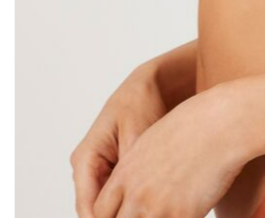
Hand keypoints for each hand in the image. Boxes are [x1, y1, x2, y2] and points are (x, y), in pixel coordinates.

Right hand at [70, 65, 170, 217]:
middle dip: (120, 216)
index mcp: (86, 157)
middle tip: (147, 217)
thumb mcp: (138, 135)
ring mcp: (99, 170)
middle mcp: (87, 167)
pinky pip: (120, 195)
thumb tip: (132, 201)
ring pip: (109, 205)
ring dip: (127, 210)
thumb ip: (131, 172)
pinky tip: (154, 202)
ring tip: (152, 211)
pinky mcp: (114, 170)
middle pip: (97, 210)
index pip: (88, 207)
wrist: (153, 84)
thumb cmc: (143, 101)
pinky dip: (134, 200)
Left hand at [91, 83, 247, 217]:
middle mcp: (136, 193)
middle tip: (148, 213)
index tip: (125, 214)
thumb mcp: (155, 139)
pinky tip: (188, 212)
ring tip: (167, 212)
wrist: (221, 123)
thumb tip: (136, 183)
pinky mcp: (182, 215)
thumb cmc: (194, 124)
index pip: (101, 211)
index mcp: (126, 172)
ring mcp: (158, 207)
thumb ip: (138, 166)